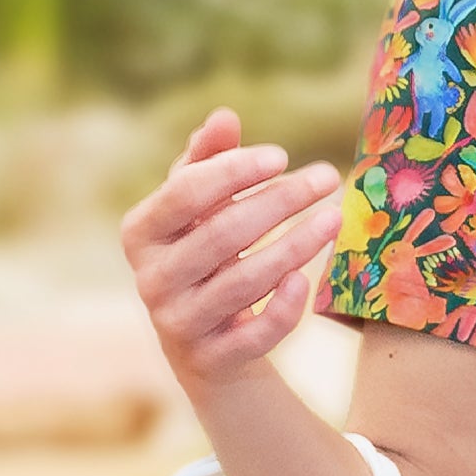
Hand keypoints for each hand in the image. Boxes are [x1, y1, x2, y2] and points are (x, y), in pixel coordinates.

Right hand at [120, 109, 340, 399]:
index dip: (234, 171)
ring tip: (334, 217)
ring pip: (244, 282)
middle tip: (327, 176)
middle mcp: (151, 279)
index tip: (282, 155)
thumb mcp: (198, 210)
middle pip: (223, 233)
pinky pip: (255, 333)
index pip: (186, 193)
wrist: (204, 345)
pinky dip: (284, 306)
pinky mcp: (212, 359)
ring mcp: (179, 323)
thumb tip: (224, 116)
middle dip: (280, 200)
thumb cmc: (202, 256)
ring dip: (296, 246)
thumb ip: (207, 162)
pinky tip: (306, 278)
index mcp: (140, 233)